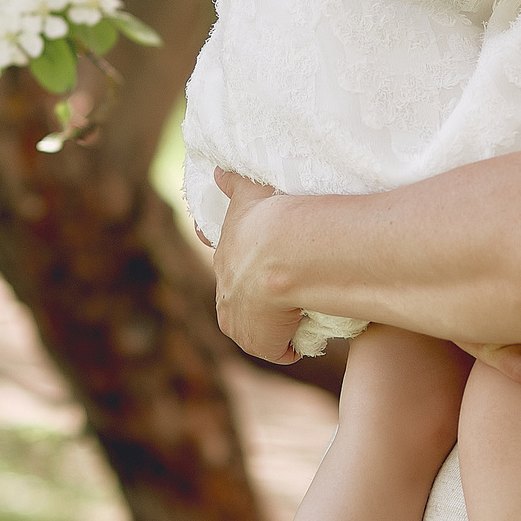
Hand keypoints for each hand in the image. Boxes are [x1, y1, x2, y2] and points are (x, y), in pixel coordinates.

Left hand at [211, 168, 303, 363]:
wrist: (281, 252)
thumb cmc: (270, 218)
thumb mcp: (249, 194)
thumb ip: (234, 183)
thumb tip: (217, 171)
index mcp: (225, 258)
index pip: (226, 268)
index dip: (241, 272)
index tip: (257, 274)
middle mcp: (225, 292)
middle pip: (239, 303)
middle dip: (256, 302)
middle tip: (285, 296)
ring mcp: (238, 319)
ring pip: (255, 327)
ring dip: (273, 327)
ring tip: (298, 318)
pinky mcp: (257, 341)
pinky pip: (275, 348)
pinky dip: (287, 345)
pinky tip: (303, 337)